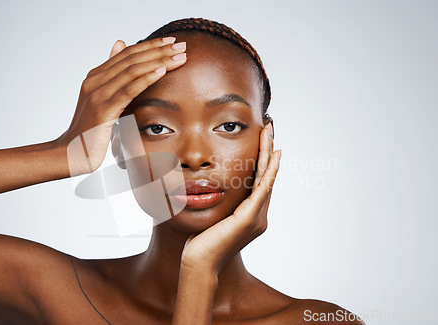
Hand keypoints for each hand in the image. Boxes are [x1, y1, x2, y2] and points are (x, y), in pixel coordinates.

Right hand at [56, 37, 186, 174]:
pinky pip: (128, 90)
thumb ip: (112, 74)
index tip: (172, 41)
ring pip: (132, 70)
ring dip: (159, 61)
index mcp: (95, 77)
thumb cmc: (89, 130)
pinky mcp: (103, 110)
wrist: (70, 153)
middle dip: (159, 50)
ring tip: (179, 57)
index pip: (127, 54)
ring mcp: (97, 95)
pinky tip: (162, 71)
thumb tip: (120, 44)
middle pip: (132, 58)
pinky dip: (146, 78)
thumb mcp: (102, 99)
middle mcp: (95, 81)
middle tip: (182, 45)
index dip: (151, 46)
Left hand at [181, 122, 280, 273]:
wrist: (198, 264)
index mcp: (250, 216)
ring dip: (269, 152)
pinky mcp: (249, 219)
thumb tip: (209, 190)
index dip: (262, 160)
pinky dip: (269, 170)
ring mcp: (256, 218)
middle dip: (268, 150)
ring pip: (267, 178)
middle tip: (269, 127)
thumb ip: (219, 205)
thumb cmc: (199, 244)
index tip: (262, 139)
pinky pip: (263, 188)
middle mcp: (258, 216)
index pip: (259, 181)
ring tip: (270, 132)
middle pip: (267, 176)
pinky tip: (273, 155)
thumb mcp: (212, 218)